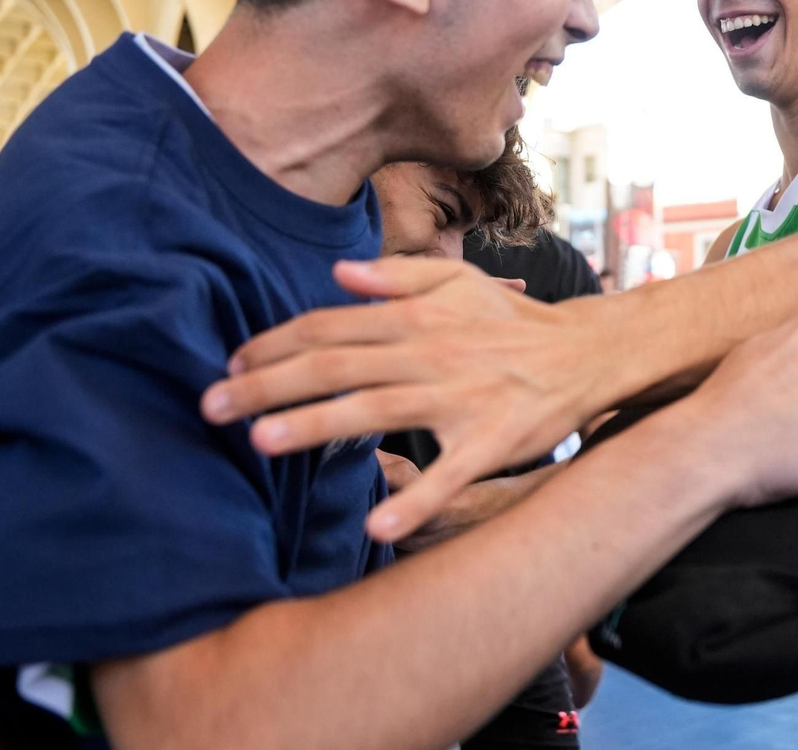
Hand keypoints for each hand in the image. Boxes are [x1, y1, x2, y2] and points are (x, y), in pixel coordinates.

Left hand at [204, 257, 619, 541]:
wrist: (587, 354)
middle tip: (210, 408)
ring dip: (315, 427)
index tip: (230, 364)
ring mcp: (460, 398)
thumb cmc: (514, 321)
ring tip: (262, 443)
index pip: (330, 326)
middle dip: (268, 385)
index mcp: (417, 317)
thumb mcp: (460, 282)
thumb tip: (338, 272)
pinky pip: (449, 476)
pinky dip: (416, 502)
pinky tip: (376, 526)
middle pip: (335, 367)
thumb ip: (399, 276)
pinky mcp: (491, 443)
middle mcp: (430, 353)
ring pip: (375, 409)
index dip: (275, 344)